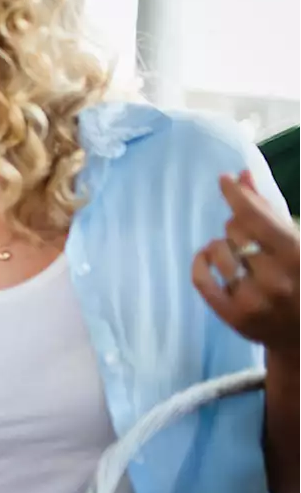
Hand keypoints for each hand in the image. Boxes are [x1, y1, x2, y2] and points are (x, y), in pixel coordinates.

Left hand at [193, 171, 300, 361]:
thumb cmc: (300, 278)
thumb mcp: (295, 243)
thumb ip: (271, 211)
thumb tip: (243, 176)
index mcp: (297, 257)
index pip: (259, 220)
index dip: (239, 196)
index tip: (225, 180)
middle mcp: (276, 280)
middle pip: (235, 232)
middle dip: (238, 227)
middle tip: (249, 239)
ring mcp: (252, 300)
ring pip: (217, 251)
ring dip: (220, 245)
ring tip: (236, 253)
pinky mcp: (232, 316)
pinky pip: (201, 279)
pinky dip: (200, 262)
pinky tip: (207, 257)